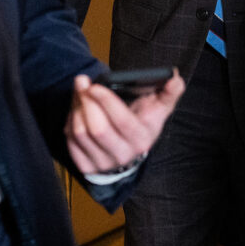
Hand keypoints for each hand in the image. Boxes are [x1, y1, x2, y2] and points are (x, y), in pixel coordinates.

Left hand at [67, 71, 183, 174]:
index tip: (95, 85)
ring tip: (79, 94)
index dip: (106, 101)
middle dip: (86, 102)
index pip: (122, 121)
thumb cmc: (142, 123)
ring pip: (80, 132)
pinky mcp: (87, 167)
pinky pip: (70, 141)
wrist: (129, 151)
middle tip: (82, 83)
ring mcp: (103, 164)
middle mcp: (124, 155)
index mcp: (142, 139)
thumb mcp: (158, 109)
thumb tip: (174, 78)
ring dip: (76, 108)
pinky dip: (70, 122)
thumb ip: (169, 92)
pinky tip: (76, 112)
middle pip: (98, 128)